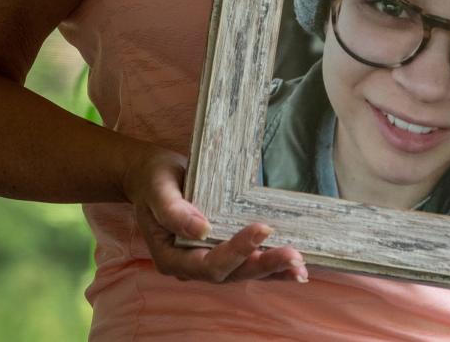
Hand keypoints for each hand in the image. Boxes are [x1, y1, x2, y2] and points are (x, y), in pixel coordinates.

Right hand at [122, 145, 307, 283]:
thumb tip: (202, 230)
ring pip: (241, 273)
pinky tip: (292, 267)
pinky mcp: (218, 250)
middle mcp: (190, 266)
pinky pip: (245, 263)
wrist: (150, 176)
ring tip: (300, 267)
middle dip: (263, 265)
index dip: (236, 251)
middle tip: (294, 256)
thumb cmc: (153, 179)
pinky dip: (268, 265)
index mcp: (172, 257)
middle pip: (230, 274)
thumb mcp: (158, 189)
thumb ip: (174, 211)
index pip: (208, 263)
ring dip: (271, 270)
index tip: (262, 229)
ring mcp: (205, 261)